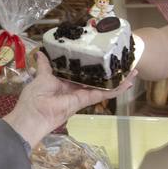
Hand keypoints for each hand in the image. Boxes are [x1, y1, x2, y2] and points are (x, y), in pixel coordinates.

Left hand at [2, 52, 136, 148]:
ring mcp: (82, 95)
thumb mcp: (41, 76)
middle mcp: (76, 88)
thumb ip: (45, 66)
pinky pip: (104, 94)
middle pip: (97, 79)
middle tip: (123, 61)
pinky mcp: (86, 100)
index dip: (93, 65)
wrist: (34, 116)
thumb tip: (41, 52)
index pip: (82, 71)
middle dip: (110, 72)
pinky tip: (128, 81)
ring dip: (119, 80)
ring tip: (134, 71)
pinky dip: (116, 89)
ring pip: (104, 86)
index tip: (103, 56)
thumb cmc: (35, 97)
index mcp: (65, 81)